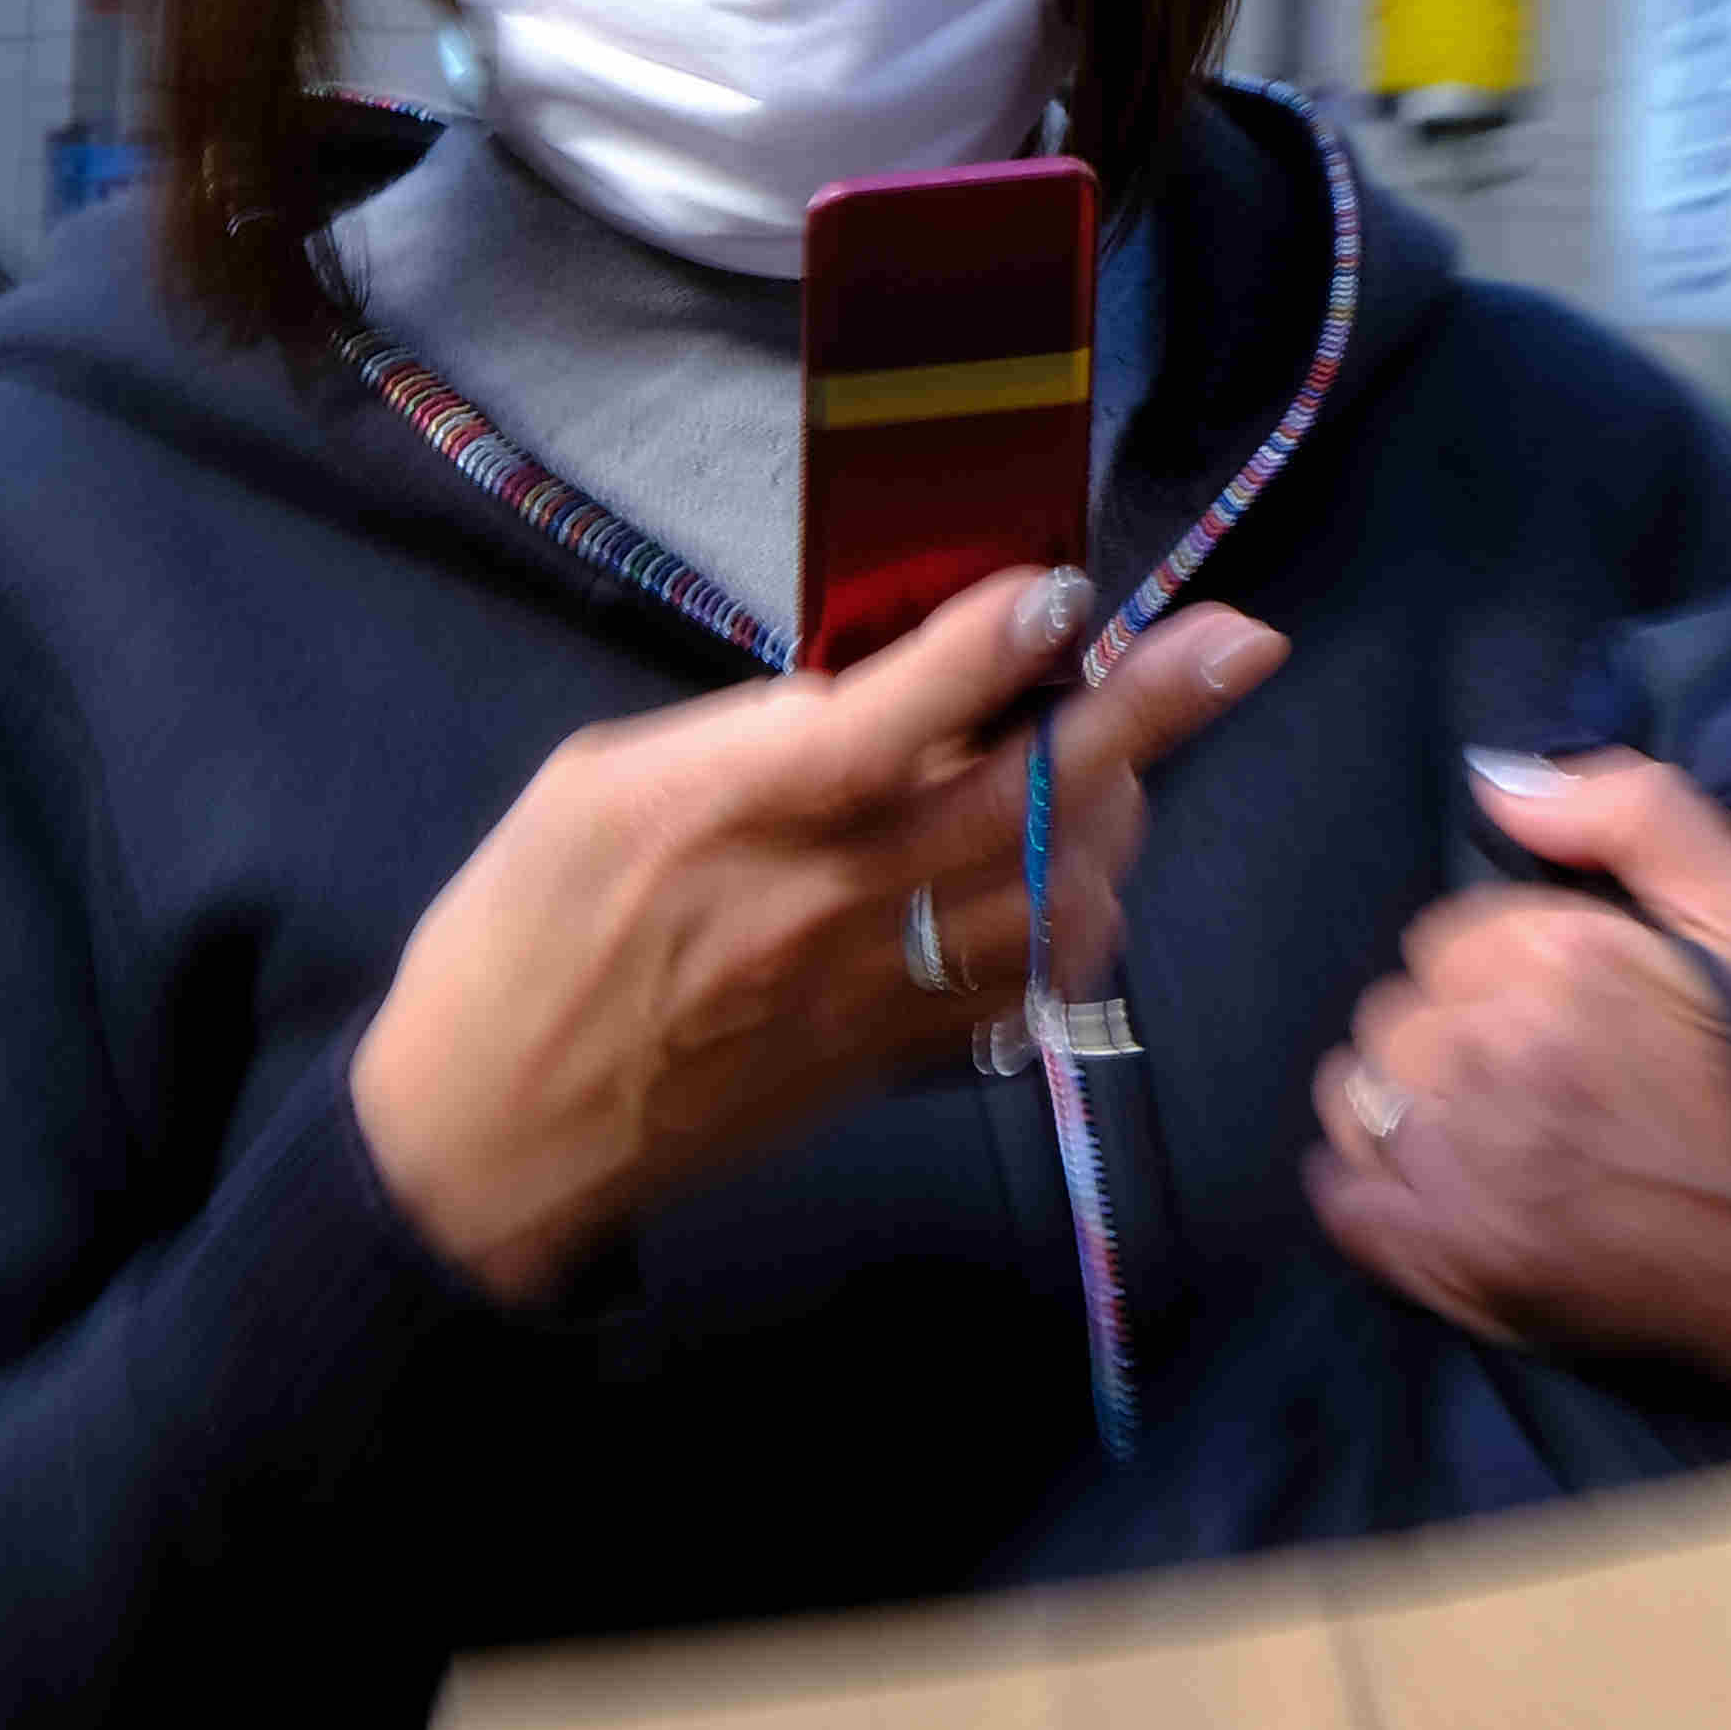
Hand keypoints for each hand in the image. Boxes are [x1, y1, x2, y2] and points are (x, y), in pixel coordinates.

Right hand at [350, 567, 1280, 1306]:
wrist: (490, 1140)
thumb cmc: (519, 935)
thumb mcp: (593, 782)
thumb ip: (741, 732)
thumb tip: (867, 693)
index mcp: (723, 812)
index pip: (882, 724)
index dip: (984, 652)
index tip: (1065, 589)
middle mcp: (819, 904)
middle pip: (1021, 804)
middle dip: (1146, 715)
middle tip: (1239, 641)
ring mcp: (871, 995)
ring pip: (1060, 903)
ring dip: (1120, 816)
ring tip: (1122, 755)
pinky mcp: (892, 1063)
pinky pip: (1033, 987)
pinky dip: (1081, 915)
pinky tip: (1078, 868)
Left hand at [1312, 752, 1730, 1405]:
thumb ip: (1635, 812)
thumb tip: (1494, 776)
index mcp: (1560, 960)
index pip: (1448, 937)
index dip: (1507, 973)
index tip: (1573, 1016)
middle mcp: (1496, 1059)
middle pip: (1401, 1016)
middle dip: (1459, 1035)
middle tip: (1551, 1081)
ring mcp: (1469, 1171)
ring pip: (1359, 1098)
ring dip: (1410, 1106)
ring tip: (1503, 1137)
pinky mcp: (1460, 1268)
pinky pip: (1343, 1199)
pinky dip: (1374, 1189)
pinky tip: (1447, 1191)